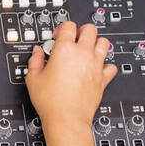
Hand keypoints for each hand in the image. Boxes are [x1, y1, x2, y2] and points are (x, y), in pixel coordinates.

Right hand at [24, 20, 117, 134]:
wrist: (67, 119)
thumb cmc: (51, 101)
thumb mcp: (33, 78)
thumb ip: (35, 61)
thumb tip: (37, 52)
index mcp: (65, 49)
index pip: (68, 26)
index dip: (61, 28)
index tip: (57, 37)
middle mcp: (83, 54)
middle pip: (90, 29)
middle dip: (81, 31)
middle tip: (74, 39)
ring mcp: (96, 66)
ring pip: (104, 42)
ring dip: (96, 43)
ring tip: (87, 50)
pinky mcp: (103, 79)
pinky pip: (111, 66)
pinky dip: (106, 65)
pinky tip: (97, 68)